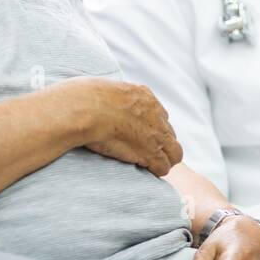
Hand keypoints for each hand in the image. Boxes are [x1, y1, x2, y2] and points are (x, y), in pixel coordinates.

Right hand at [51, 77, 182, 176]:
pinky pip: (163, 166)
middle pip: (169, 133)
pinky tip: (147, 171)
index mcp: (144, 96)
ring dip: (164, 159)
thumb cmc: (85, 97)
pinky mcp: (151, 151)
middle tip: (147, 153)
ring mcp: (156, 134)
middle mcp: (155, 114)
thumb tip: (93, 96)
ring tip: (151, 166)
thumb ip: (108, 96)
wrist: (87, 108)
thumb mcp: (103, 88)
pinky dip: (157, 170)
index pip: (158, 115)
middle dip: (161, 143)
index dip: (150, 128)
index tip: (139, 136)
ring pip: (174, 152)